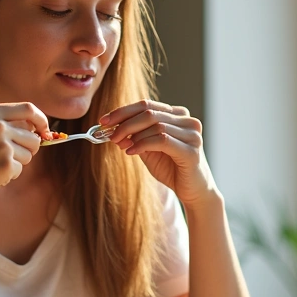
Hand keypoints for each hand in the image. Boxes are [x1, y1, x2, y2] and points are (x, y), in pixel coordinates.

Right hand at [0, 103, 49, 207]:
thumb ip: (0, 124)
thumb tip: (35, 130)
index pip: (28, 109)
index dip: (40, 120)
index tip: (44, 130)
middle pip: (33, 136)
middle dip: (27, 148)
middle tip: (7, 157)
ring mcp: (2, 145)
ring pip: (28, 155)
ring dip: (15, 163)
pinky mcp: (5, 165)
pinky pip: (18, 171)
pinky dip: (7, 176)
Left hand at [101, 100, 217, 205]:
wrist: (193, 191)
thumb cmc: (172, 169)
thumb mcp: (149, 149)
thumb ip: (135, 137)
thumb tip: (113, 129)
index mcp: (177, 116)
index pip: (147, 105)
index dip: (123, 111)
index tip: (104, 120)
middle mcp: (187, 121)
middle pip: (150, 113)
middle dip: (125, 123)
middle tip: (109, 135)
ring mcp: (192, 135)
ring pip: (156, 125)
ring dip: (133, 135)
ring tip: (121, 145)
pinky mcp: (191, 151)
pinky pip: (162, 140)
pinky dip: (143, 144)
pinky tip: (131, 152)